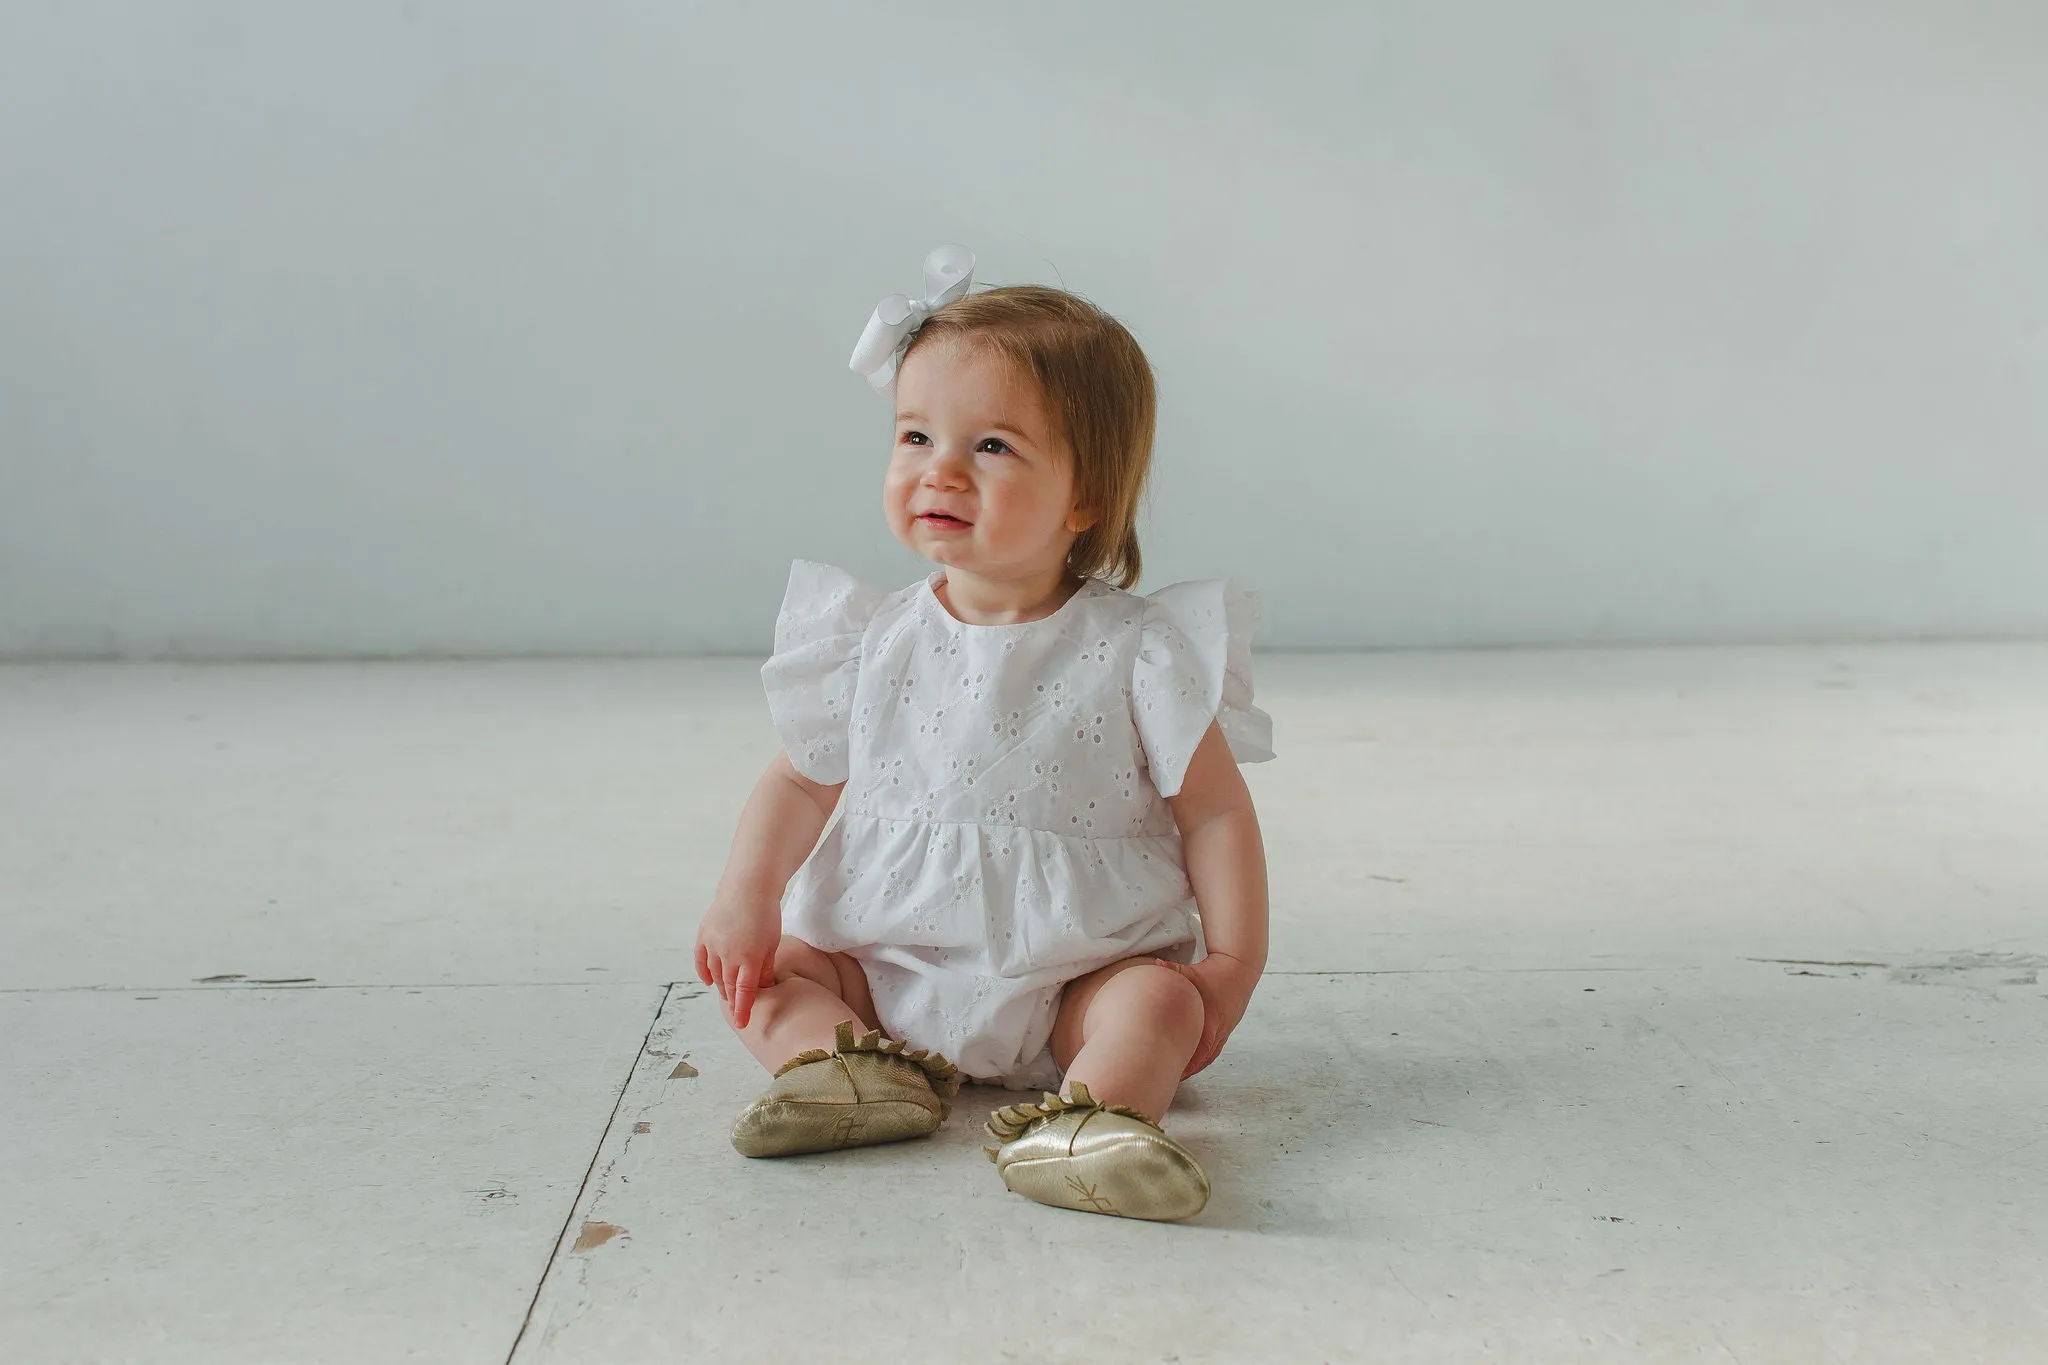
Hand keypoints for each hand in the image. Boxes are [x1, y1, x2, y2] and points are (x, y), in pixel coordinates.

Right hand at [694, 889, 782, 1028]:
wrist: (749, 887)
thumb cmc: (766, 915)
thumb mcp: (772, 943)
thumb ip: (765, 968)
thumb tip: (761, 988)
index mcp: (750, 958)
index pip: (744, 992)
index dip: (743, 1010)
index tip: (742, 1024)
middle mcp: (729, 955)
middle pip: (729, 986)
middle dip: (732, 999)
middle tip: (736, 1008)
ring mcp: (714, 945)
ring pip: (714, 975)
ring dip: (720, 986)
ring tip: (726, 993)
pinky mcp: (704, 935)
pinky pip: (700, 960)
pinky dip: (703, 973)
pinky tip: (707, 981)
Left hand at [1152, 951, 1261, 1079]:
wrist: (1240, 972)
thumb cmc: (1215, 974)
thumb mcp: (1191, 972)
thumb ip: (1172, 971)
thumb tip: (1155, 966)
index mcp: (1210, 1020)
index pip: (1195, 1048)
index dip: (1181, 1062)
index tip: (1164, 1070)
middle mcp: (1217, 1031)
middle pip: (1199, 1060)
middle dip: (1183, 1071)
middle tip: (1165, 1081)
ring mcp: (1222, 1033)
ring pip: (1205, 1058)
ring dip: (1191, 1069)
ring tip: (1173, 1079)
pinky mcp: (1222, 1032)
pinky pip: (1210, 1052)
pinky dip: (1198, 1061)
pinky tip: (1187, 1067)